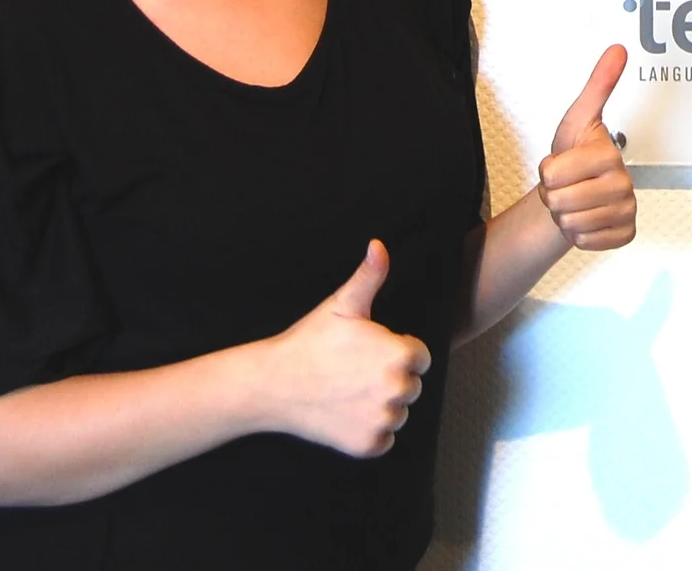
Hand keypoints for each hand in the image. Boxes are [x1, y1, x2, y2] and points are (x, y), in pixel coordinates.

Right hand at [262, 240, 431, 457]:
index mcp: (400, 354)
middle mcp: (398, 390)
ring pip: (398, 412)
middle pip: (411, 386)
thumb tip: (380, 246)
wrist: (272, 383)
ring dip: (380, 405)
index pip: (420, 357)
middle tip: (354, 372)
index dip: (396, 351)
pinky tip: (345, 413)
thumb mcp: (342, 305)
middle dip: (389, 378)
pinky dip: (369, 430)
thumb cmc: (309, 341)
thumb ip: (370, 276)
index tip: (369, 352)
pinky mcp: (369, 445)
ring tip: (348, 391)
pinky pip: (385, 438)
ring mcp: (383, 420)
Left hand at [538, 45, 636, 251]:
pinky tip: (587, 218)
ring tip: (576, 200)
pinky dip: (579, 235)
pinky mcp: (625, 234)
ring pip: (570, 225)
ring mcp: (626, 211)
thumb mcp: (577, 119)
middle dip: (554, 196)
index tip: (562, 163)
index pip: (553, 174)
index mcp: (609, 154)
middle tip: (567, 184)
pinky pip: (585, 242)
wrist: (580, 190)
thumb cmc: (575, 155)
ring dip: (565, 216)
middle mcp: (624, 183)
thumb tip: (618, 49)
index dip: (548, 171)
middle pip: (560, 202)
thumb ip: (598, 84)